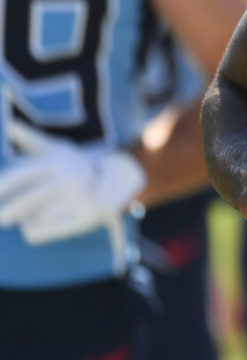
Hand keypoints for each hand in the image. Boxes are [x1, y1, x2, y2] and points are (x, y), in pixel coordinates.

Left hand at [0, 121, 146, 243]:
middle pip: (22, 205)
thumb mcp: (56, 149)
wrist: (121, 177)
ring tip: (36, 212)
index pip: (20, 175)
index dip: (2, 187)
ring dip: (27, 219)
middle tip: (0, 218)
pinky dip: (36, 230)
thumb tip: (11, 126)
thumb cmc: (76, 164)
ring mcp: (81, 199)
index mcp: (58, 160)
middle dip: (5, 213)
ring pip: (31, 221)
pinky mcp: (87, 218)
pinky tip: (43, 222)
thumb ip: (31, 139)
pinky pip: (42, 232)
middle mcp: (70, 178)